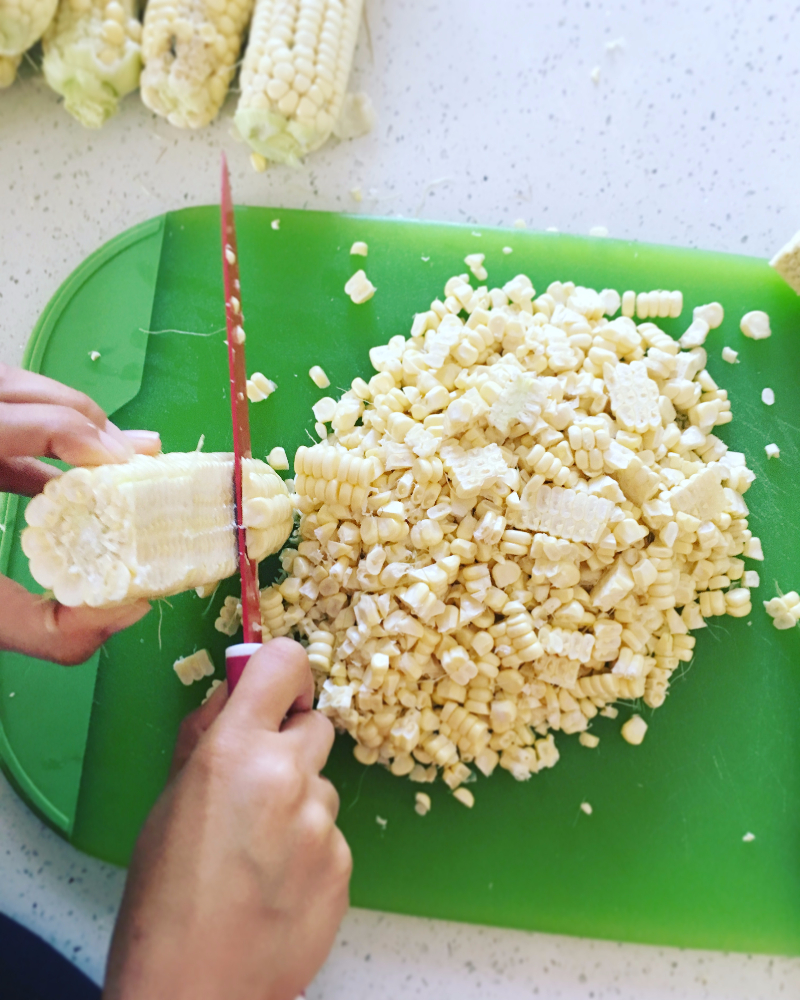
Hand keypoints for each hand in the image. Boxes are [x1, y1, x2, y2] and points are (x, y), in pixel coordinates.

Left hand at [0, 364, 160, 663]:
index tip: (128, 468)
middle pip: (18, 390)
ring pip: (7, 395)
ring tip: (102, 463)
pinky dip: (29, 446)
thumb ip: (48, 629)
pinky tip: (54, 481)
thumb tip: (127, 610)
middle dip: (85, 422)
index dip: (84, 435)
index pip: (22, 418)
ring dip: (61, 426)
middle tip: (129, 461)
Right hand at [105, 639, 351, 999]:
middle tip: (258, 782)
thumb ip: (205, 735)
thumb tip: (232, 692)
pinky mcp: (345, 865)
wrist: (192, 990)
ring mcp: (323, 823)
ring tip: (259, 850)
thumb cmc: (162, 900)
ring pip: (322, 785)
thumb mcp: (167, 800)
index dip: (280, 671)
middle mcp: (289, 775)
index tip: (273, 689)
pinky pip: (332, 835)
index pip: (286, 662)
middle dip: (289, 743)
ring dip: (299, 802)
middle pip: (315, 724)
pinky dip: (311, 848)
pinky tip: (276, 881)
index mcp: (235, 750)